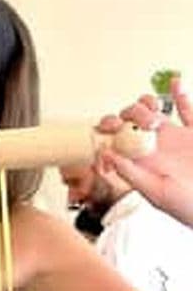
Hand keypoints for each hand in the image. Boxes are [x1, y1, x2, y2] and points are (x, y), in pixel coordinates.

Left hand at [98, 78, 192, 227]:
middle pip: (132, 121)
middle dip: (127, 115)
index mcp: (141, 162)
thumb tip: (107, 154)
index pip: (117, 140)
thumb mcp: (157, 194)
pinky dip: (181, 94)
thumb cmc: (188, 208)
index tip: (106, 127)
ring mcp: (176, 138)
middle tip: (134, 122)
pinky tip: (175, 82)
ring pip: (155, 112)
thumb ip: (132, 174)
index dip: (108, 130)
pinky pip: (188, 110)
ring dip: (148, 105)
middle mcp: (155, 148)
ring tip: (152, 114)